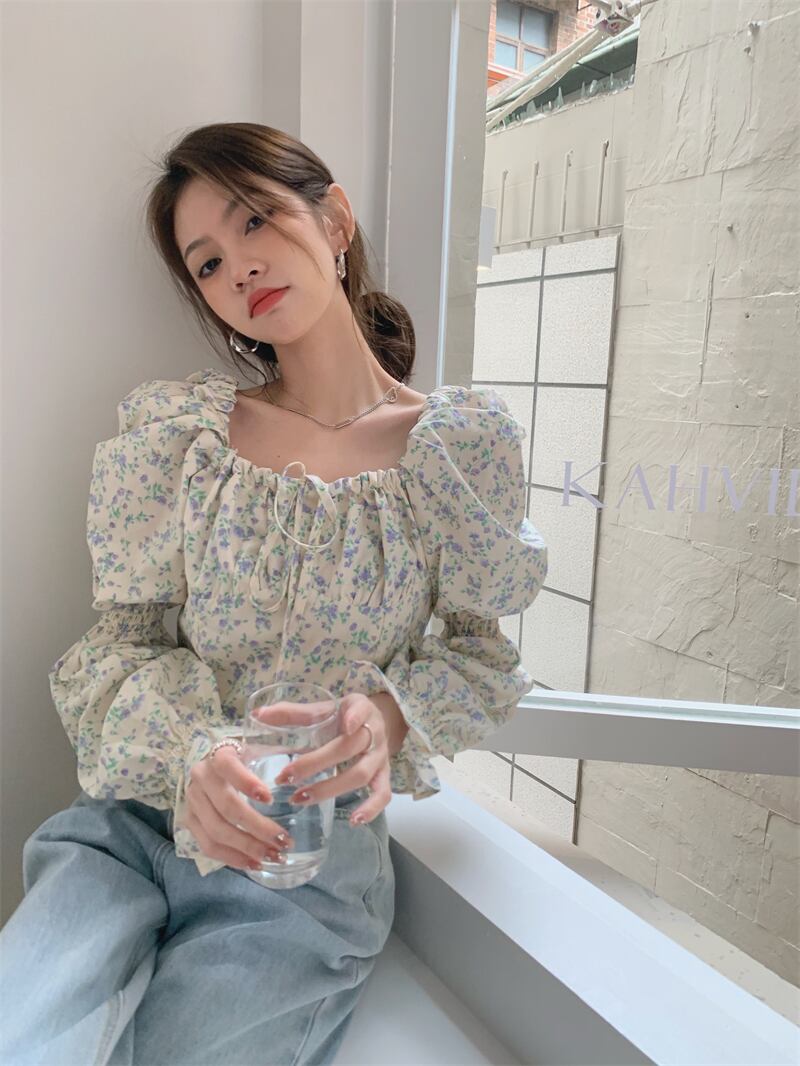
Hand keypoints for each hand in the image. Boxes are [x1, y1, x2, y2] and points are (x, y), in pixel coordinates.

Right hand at [181, 744, 293, 870]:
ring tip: (274, 856)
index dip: (247, 783)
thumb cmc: (246, 756)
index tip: (270, 799)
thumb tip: (304, 762)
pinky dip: (233, 858)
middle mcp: (200, 777)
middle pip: (227, 807)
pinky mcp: (190, 821)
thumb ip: (282, 750)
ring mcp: (192, 801)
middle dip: (257, 828)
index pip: (228, 766)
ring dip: (247, 848)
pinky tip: (255, 863)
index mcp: (218, 754)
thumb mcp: (261, 747)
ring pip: (216, 831)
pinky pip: (208, 846)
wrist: (214, 764)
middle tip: (284, 841)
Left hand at [273, 692, 390, 826]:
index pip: (360, 709)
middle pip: (349, 748)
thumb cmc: (342, 717)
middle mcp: (374, 732)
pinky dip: (371, 808)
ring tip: (299, 799)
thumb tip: (258, 715)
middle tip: (285, 777)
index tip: (346, 724)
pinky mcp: (384, 775)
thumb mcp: (323, 708)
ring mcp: (380, 756)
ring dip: (330, 788)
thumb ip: (292, 713)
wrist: (373, 724)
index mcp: (360, 707)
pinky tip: (353, 820)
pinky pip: (383, 794)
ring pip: (361, 774)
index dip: (355, 717)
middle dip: (315, 763)